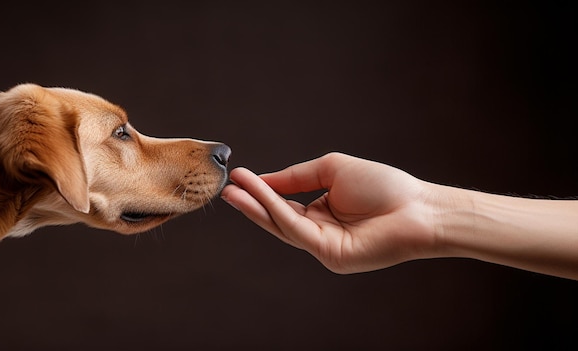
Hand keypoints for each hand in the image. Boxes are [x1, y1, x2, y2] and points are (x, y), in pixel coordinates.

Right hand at [221, 152, 437, 273]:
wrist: (418, 208)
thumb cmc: (384, 186)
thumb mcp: (332, 170)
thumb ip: (297, 176)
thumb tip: (265, 179)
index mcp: (323, 211)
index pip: (286, 204)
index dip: (263, 192)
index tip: (240, 177)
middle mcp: (320, 230)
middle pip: (278, 218)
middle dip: (251, 202)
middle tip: (226, 188)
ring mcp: (323, 246)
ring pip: (282, 225)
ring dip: (256, 206)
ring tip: (234, 190)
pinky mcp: (329, 255)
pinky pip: (295, 229)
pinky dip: (274, 210)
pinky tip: (259, 194)